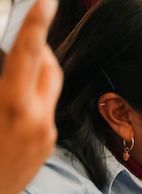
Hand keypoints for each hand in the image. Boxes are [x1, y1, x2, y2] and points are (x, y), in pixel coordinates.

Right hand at [0, 0, 61, 193]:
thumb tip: (7, 60)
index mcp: (14, 107)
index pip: (29, 55)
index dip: (36, 24)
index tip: (45, 0)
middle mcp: (38, 119)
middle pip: (48, 66)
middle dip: (34, 47)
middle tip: (15, 38)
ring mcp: (47, 134)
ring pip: (48, 86)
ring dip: (33, 69)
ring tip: (7, 70)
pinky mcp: (48, 145)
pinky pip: (44, 107)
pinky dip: (30, 94)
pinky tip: (8, 101)